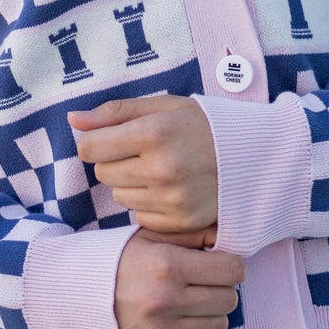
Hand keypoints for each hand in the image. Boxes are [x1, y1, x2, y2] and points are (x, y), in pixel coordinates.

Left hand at [69, 94, 217, 235]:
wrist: (255, 155)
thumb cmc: (204, 125)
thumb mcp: (163, 106)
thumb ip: (115, 112)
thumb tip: (72, 119)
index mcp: (153, 133)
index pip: (90, 148)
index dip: (97, 141)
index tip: (113, 138)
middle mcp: (161, 169)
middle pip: (103, 174)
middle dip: (116, 162)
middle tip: (145, 152)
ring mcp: (172, 199)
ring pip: (120, 196)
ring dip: (132, 184)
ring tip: (162, 170)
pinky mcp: (181, 222)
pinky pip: (140, 217)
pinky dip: (150, 205)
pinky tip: (172, 189)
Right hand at [113, 230, 244, 328]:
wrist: (78, 290)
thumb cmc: (123, 258)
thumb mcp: (153, 235)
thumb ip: (193, 234)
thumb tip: (227, 240)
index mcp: (168, 264)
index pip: (232, 270)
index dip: (231, 265)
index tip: (220, 264)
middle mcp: (165, 299)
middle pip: (229, 299)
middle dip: (222, 288)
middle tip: (204, 283)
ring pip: (219, 326)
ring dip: (211, 313)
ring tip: (192, 302)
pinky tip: (184, 322)